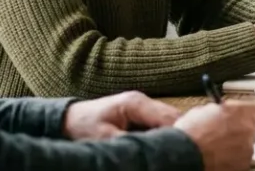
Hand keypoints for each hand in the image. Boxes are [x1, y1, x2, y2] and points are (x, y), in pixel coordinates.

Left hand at [63, 91, 179, 139]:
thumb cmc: (84, 126)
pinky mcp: (142, 113)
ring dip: (174, 133)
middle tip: (184, 152)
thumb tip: (151, 150)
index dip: (179, 134)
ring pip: (171, 119)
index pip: (169, 117)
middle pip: (174, 117)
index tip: (184, 150)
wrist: (70, 118)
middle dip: (181, 133)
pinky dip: (166, 133)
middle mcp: (144, 101)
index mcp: (136, 103)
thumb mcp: (105, 137)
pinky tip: (165, 146)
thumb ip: (130, 142)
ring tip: (176, 150)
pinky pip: (162, 122)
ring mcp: (144, 105)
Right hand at [174, 102, 254, 170]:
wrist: (185, 153)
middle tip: (227, 136)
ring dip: (237, 147)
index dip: (245, 114)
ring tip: (219, 150)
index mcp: (241, 111)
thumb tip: (221, 111)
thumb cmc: (190, 132)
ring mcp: (247, 148)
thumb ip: (219, 110)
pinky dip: (233, 160)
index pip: (254, 110)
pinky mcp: (243, 165)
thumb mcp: (203, 110)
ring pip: (247, 146)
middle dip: (241, 131)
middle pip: (251, 129)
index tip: (240, 118)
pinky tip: (219, 159)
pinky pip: (242, 161)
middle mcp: (248, 129)